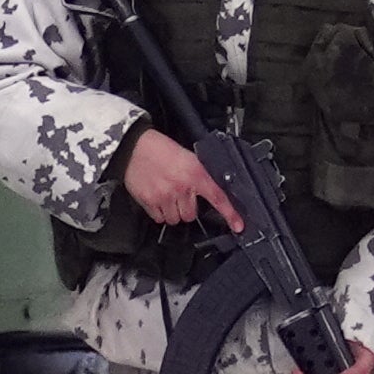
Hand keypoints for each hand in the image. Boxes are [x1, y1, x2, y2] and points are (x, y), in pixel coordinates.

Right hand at [121, 129, 246, 231]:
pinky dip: (159, 212)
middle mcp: (182, 187)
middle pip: (191, 215)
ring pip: (175, 219)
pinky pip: (159, 219)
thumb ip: (199, 176)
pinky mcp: (150, 202)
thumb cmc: (161, 150)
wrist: (134, 147)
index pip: (218, 197)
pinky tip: (156, 197)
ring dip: (172, 211)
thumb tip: (210, 192)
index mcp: (196, 173)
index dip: (230, 214)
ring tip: (166, 195)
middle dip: (186, 208)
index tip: (239, 226)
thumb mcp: (188, 157)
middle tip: (179, 195)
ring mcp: (165, 196)